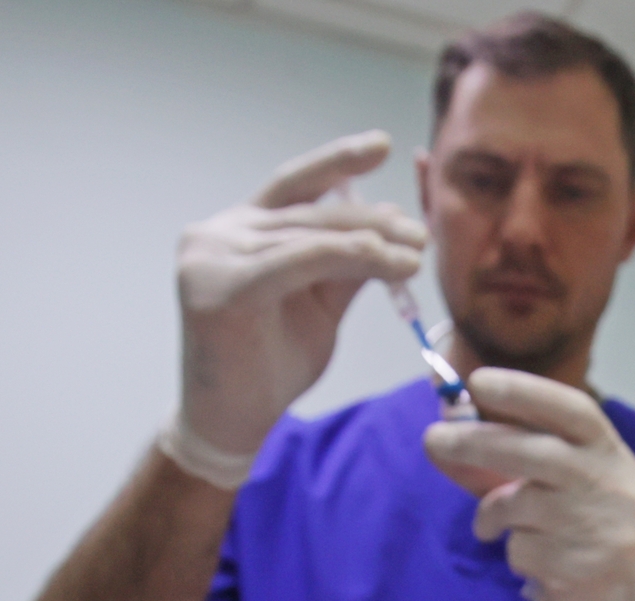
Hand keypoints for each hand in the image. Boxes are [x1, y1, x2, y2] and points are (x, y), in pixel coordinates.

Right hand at [167, 131, 426, 486]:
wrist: (235, 421)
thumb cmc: (272, 365)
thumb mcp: (320, 303)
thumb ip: (347, 263)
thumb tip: (390, 218)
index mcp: (239, 230)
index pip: (295, 184)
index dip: (338, 162)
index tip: (384, 145)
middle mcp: (218, 233)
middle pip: (313, 212)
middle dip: (375, 220)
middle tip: (423, 234)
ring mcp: (211, 255)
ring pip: (313, 235)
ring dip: (374, 241)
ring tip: (417, 252)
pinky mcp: (218, 286)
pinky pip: (298, 260)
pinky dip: (349, 256)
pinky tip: (390, 262)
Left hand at [423, 369, 634, 600]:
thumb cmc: (578, 536)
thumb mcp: (560, 488)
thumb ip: (514, 461)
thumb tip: (448, 430)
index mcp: (611, 456)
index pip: (575, 411)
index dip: (526, 392)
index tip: (479, 381)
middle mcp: (612, 486)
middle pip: (537, 452)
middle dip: (478, 441)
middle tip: (434, 438)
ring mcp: (600, 528)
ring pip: (519, 502)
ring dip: (492, 515)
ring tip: (493, 526)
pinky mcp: (580, 567)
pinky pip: (520, 547)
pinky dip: (513, 553)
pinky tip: (534, 563)